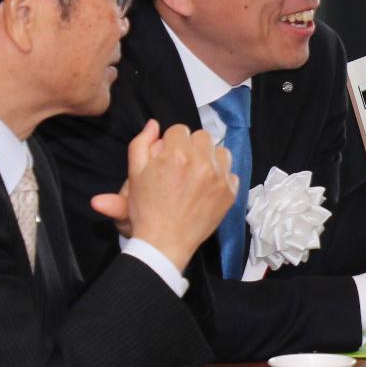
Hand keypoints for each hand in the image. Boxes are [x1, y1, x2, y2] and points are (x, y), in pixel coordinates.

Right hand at [114, 121, 236, 270]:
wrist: (164, 243)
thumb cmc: (146, 209)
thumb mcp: (134, 174)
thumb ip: (141, 144)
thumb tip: (154, 124)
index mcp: (176, 155)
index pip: (179, 130)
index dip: (170, 143)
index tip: (167, 158)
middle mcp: (202, 162)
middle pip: (202, 137)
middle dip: (191, 147)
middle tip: (181, 165)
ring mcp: (219, 178)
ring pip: (220, 151)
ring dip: (209, 158)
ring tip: (196, 174)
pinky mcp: (230, 192)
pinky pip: (231, 172)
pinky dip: (220, 177)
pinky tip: (207, 188)